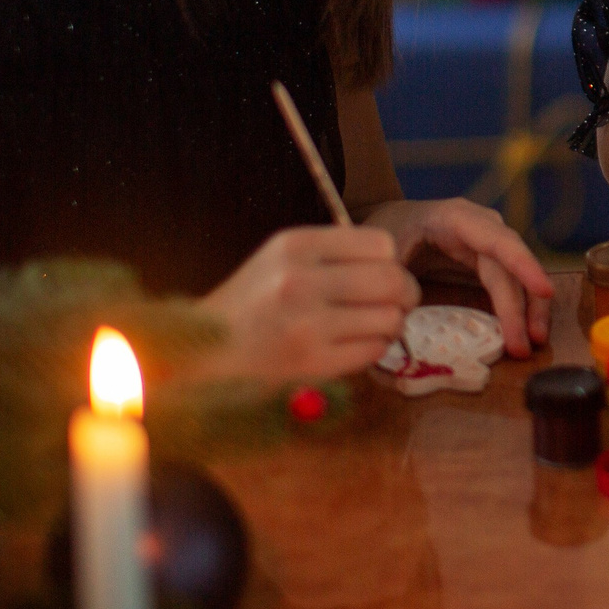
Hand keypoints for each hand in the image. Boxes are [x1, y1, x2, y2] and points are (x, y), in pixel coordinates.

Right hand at [197, 225, 420, 380]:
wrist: (203, 357)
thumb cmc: (250, 306)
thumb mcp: (279, 260)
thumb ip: (332, 254)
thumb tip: (395, 264)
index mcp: (294, 246)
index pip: (380, 244)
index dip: (391, 262)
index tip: (385, 274)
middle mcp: (300, 281)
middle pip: (392, 280)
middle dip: (405, 294)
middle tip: (399, 303)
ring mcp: (306, 325)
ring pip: (389, 318)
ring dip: (392, 324)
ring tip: (374, 326)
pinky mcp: (312, 364)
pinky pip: (373, 351)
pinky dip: (375, 349)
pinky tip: (356, 346)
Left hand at [365, 198, 554, 355]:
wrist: (395, 218)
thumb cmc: (391, 230)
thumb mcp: (386, 249)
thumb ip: (393, 278)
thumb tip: (401, 317)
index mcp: (457, 218)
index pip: (498, 241)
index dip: (523, 265)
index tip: (544, 291)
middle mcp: (484, 228)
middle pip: (512, 266)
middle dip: (524, 305)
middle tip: (528, 343)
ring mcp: (490, 244)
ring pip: (519, 276)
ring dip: (530, 309)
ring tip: (532, 343)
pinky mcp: (490, 262)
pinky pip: (511, 284)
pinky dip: (519, 308)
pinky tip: (523, 333)